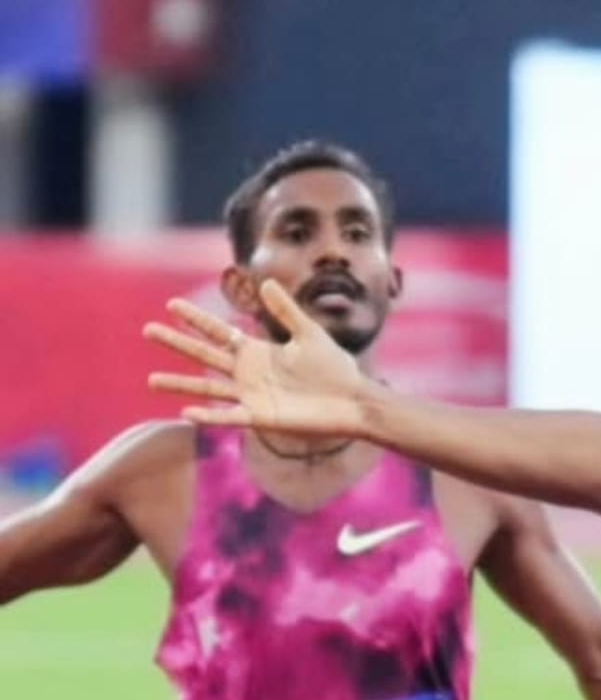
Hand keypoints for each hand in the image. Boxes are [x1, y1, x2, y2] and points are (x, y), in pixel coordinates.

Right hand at [143, 279, 370, 437]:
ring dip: (180, 384)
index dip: (196, 319)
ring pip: (208, 388)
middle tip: (147, 330)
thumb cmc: (336, 369)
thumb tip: (266, 282)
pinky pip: (229, 416)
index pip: (219, 332)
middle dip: (177, 342)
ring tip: (151, 380)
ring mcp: (252, 396)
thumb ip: (287, 311)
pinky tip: (185, 413)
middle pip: (205, 355)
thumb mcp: (310, 333)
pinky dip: (208, 416)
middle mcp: (249, 374)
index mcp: (258, 352)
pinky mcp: (262, 418)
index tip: (172, 304)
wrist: (354, 401)